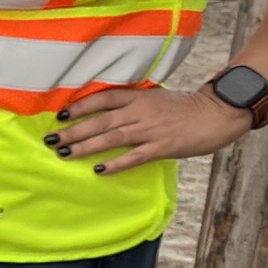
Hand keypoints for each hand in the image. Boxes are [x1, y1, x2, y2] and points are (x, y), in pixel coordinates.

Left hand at [51, 82, 261, 174]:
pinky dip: (115, 163)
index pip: (103, 98)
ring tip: (64, 154)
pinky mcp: (162, 146)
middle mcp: (140, 112)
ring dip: (85, 146)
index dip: (81, 106)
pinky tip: (98, 169)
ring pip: (111, 138)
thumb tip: (108, 112)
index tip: (61, 115)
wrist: (218, 113)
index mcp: (139, 97)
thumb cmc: (185, 107)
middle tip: (50, 140)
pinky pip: (134, 156)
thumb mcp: (156, 98)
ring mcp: (151, 129)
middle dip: (73, 131)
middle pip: (100, 121)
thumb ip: (133, 103)